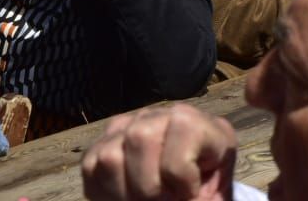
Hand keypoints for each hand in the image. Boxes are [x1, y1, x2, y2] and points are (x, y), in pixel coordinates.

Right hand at [81, 103, 237, 200]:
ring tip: (144, 200)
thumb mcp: (215, 193)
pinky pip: (91, 168)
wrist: (189, 185)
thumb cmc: (204, 189)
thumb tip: (185, 198)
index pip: (181, 136)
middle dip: (149, 187)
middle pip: (140, 138)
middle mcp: (159, 115)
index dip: (183, 180)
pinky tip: (127, 197)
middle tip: (163, 200)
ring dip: (125, 192)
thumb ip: (206, 197)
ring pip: (109, 156)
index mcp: (196, 123)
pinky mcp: (101, 143)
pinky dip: (106, 193)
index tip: (190, 193)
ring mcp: (126, 126)